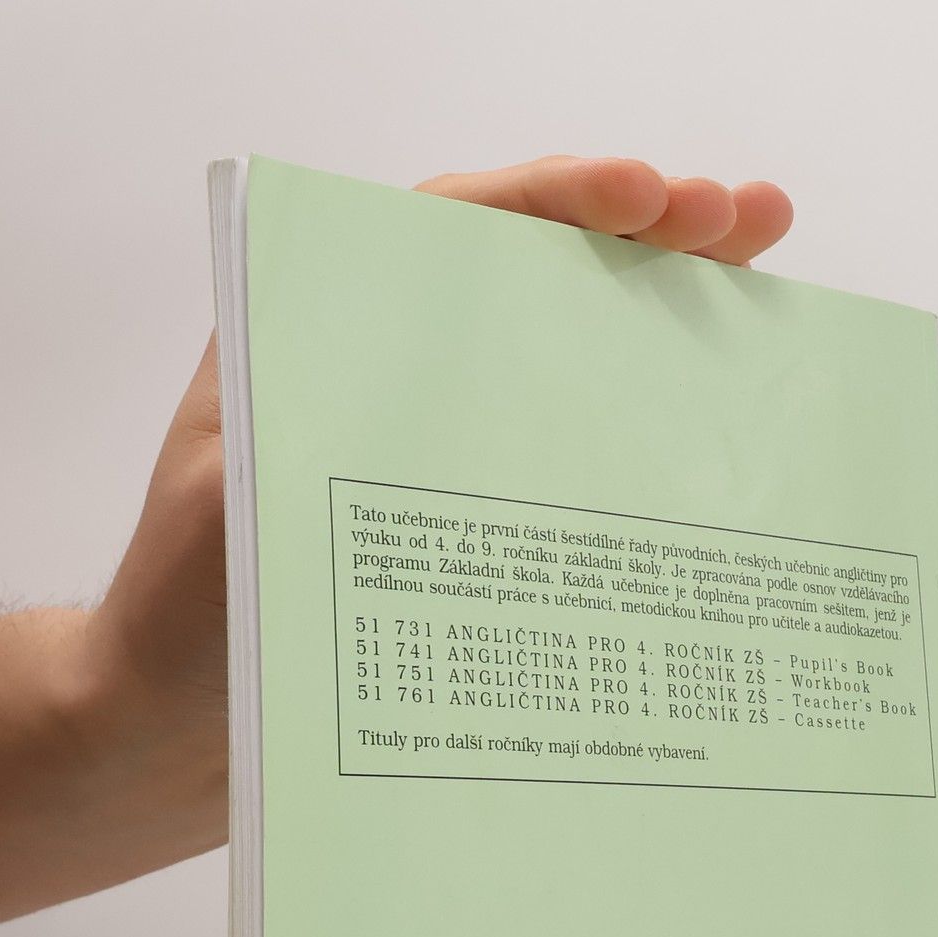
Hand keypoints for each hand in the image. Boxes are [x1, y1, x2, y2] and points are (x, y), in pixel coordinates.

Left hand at [87, 157, 795, 841]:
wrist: (172, 739)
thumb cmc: (180, 621)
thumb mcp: (228, 506)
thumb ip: (305, 427)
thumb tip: (426, 377)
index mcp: (329, 336)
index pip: (457, 228)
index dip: (559, 199)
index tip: (649, 197)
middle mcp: (396, 379)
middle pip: (536, 275)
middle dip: (649, 236)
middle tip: (753, 222)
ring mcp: (441, 452)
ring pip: (566, 362)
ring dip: (665, 322)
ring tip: (765, 288)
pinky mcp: (471, 530)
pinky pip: (568, 464)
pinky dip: (643, 437)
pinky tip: (719, 435)